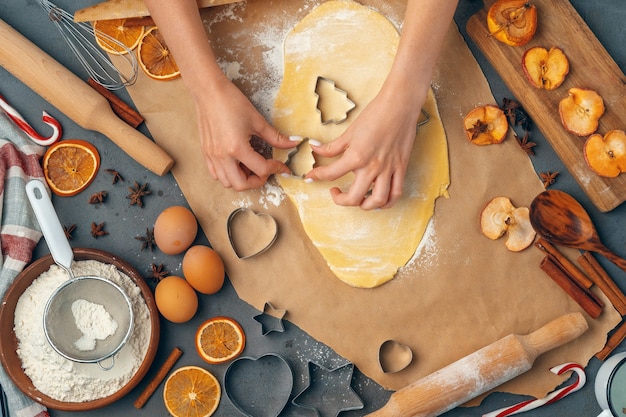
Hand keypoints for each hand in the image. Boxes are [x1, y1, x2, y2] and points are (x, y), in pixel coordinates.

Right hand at [194, 76, 293, 190]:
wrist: (208, 91)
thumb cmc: (231, 102)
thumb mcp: (257, 120)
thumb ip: (275, 137)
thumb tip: (293, 143)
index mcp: (237, 148)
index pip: (260, 169)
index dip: (275, 169)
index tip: (281, 166)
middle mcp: (222, 156)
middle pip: (241, 185)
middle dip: (257, 181)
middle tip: (265, 170)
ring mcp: (212, 156)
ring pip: (227, 182)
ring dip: (242, 179)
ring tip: (250, 165)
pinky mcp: (206, 153)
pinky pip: (216, 174)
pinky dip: (228, 174)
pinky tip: (236, 162)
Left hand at [306, 85, 424, 209]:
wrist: (399, 105)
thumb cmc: (375, 114)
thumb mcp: (349, 131)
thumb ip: (333, 146)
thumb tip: (316, 149)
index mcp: (356, 156)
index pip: (331, 174)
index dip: (317, 176)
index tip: (312, 176)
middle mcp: (372, 167)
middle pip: (354, 197)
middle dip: (341, 200)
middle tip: (335, 193)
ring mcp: (388, 169)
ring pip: (378, 200)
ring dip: (366, 206)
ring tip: (359, 200)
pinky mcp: (401, 168)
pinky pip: (396, 193)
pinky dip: (388, 202)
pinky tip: (379, 200)